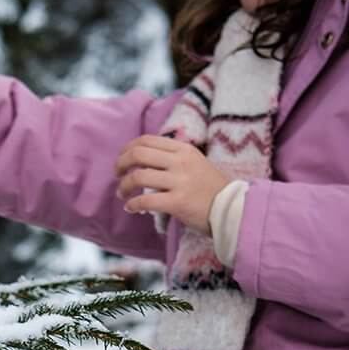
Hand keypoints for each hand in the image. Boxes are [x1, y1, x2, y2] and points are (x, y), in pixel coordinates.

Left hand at [114, 135, 233, 233]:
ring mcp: (179, 182)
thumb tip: (146, 157)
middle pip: (138, 154)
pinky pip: (145, 201)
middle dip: (120, 164)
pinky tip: (131, 208)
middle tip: (117, 174)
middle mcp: (180, 162)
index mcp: (184, 150)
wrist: (231, 209)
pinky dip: (132, 205)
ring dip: (123, 186)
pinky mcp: (177, 203)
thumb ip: (174, 157)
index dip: (128, 148)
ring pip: (138, 177)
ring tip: (122, 193)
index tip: (123, 158)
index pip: (147, 140)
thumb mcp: (196, 162)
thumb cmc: (211, 188)